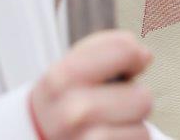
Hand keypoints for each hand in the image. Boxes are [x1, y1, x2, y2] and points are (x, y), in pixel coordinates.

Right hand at [29, 30, 152, 139]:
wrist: (34, 137)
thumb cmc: (65, 101)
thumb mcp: (70, 67)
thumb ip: (108, 48)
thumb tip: (145, 56)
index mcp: (62, 78)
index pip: (124, 50)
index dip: (134, 56)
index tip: (128, 66)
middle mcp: (71, 112)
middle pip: (143, 97)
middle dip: (133, 100)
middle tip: (111, 106)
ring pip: (142, 126)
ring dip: (131, 125)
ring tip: (108, 124)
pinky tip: (110, 138)